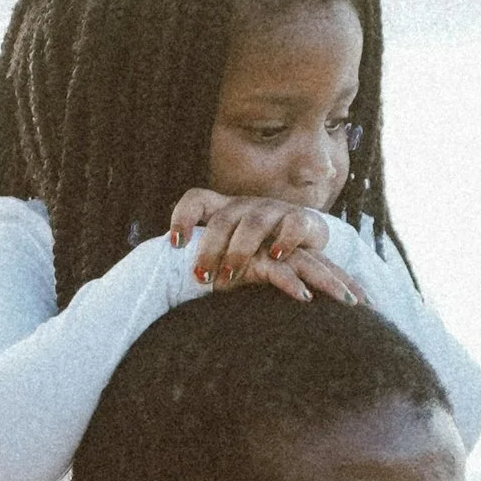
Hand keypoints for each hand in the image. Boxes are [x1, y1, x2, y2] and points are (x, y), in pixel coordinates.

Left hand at [166, 191, 361, 304]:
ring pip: (253, 224)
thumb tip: (171, 280)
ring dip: (239, 251)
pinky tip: (276, 257)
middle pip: (222, 220)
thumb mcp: (232, 252)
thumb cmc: (262, 252)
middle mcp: (247, 206)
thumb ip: (209, 260)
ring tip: (229, 275)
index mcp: (225, 210)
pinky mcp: (303, 219)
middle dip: (209, 249)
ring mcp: (275, 210)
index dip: (183, 216)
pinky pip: (293, 225)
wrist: (309, 244)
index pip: (197, 199)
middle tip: (200, 278)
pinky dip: (284, 240)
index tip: (174, 243)